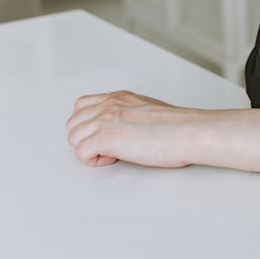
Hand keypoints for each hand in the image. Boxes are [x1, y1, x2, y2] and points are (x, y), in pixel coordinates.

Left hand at [66, 90, 195, 167]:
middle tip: (107, 147)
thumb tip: (127, 128)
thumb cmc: (177, 126)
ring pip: (74, 138)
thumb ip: (131, 114)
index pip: (83, 105)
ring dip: (89, 149)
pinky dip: (94, 160)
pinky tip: (113, 158)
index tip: (104, 134)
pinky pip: (81, 153)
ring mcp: (104, 121)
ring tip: (112, 153)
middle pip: (74, 123)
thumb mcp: (149, 109)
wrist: (185, 132)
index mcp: (119, 98)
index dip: (89, 124)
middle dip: (86, 138)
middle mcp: (108, 105)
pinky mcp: (104, 139)